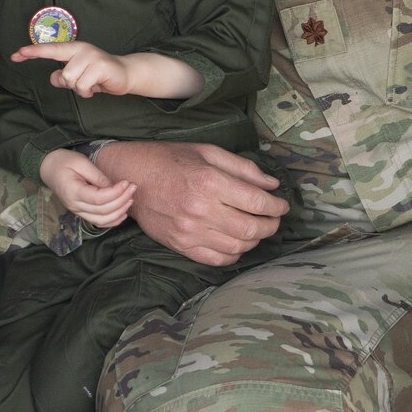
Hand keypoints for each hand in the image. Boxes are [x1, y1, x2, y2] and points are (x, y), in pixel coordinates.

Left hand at [11, 41, 130, 97]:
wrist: (125, 74)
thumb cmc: (98, 75)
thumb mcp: (77, 76)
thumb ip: (63, 77)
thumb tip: (54, 78)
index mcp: (73, 49)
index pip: (50, 50)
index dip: (33, 52)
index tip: (16, 54)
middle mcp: (81, 49)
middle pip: (63, 74)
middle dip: (72, 84)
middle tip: (84, 82)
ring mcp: (92, 56)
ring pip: (72, 80)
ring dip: (81, 88)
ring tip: (92, 83)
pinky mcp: (101, 66)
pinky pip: (83, 86)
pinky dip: (88, 92)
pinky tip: (97, 86)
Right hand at [38, 148, 135, 228]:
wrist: (48, 168)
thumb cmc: (64, 162)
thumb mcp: (81, 162)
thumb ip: (97, 176)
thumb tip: (113, 187)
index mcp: (73, 192)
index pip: (99, 198)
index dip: (116, 193)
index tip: (127, 182)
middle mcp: (75, 206)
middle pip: (103, 211)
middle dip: (121, 200)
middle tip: (133, 187)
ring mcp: (77, 211)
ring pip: (102, 220)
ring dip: (119, 212)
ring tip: (130, 199)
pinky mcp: (81, 212)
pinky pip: (98, 222)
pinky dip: (112, 221)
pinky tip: (123, 213)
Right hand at [96, 140, 285, 266]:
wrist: (129, 177)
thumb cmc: (169, 159)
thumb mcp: (207, 152)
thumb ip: (242, 168)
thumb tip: (271, 184)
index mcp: (210, 182)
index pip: (257, 202)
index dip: (277, 207)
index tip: (282, 205)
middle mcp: (201, 209)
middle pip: (251, 229)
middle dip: (270, 226)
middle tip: (273, 219)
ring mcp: (189, 231)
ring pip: (237, 247)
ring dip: (254, 241)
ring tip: (256, 230)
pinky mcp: (180, 245)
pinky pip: (216, 259)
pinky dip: (233, 255)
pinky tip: (236, 244)